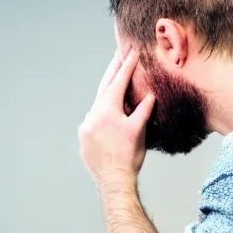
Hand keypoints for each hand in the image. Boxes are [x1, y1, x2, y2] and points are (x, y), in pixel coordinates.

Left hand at [79, 49, 155, 184]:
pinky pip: (93, 118)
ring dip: (107, 91)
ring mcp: (86, 126)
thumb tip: (149, 95)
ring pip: (98, 103)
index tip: (131, 52)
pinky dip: (101, 110)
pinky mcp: (83, 138)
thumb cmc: (128, 157)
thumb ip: (143, 110)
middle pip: (104, 87)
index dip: (126, 66)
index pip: (118, 82)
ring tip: (115, 80)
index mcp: (108, 110)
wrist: (113, 180)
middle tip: (119, 54)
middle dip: (113, 70)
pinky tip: (107, 111)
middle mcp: (93, 114)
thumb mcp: (139, 130)